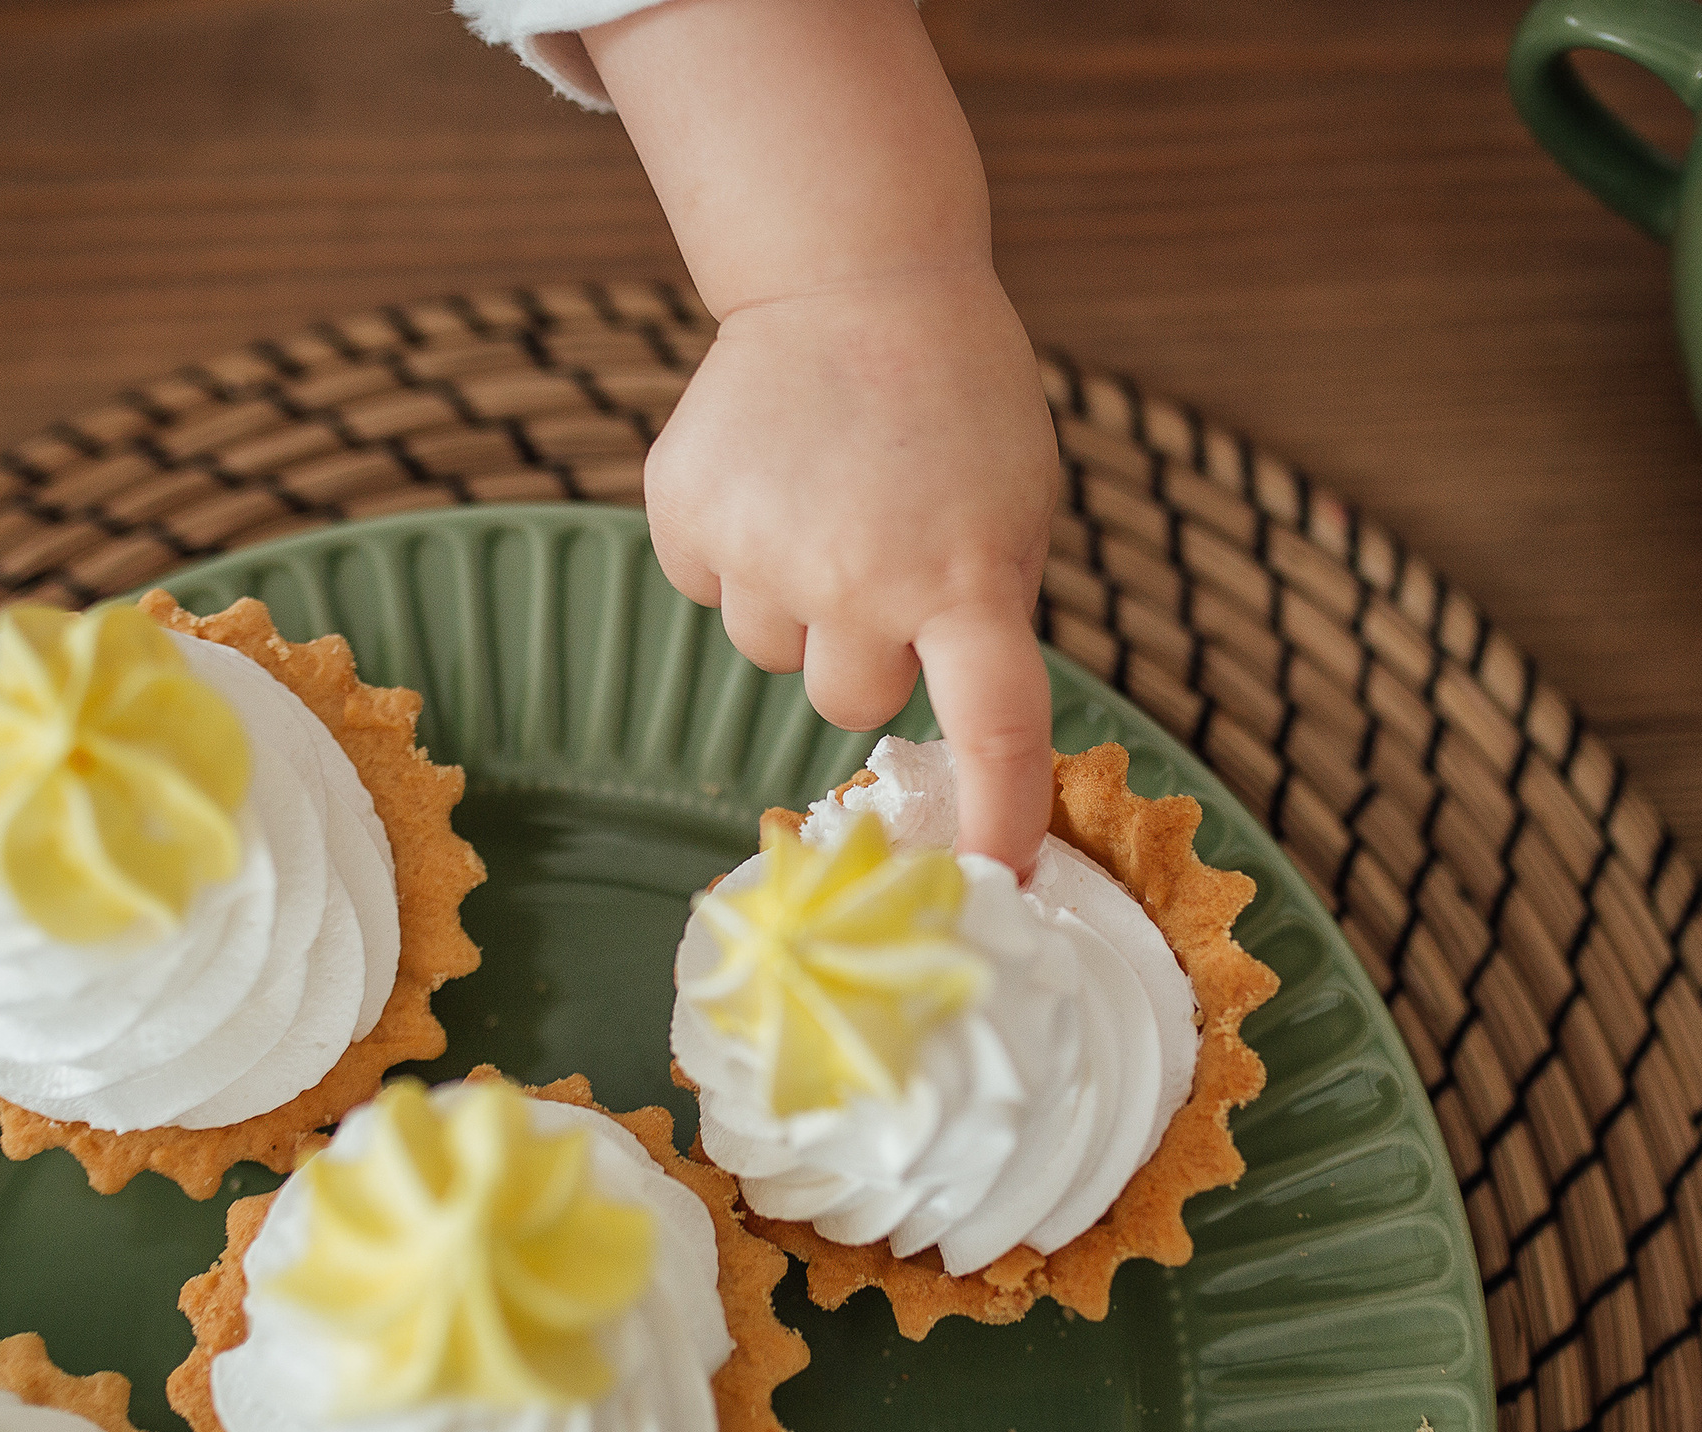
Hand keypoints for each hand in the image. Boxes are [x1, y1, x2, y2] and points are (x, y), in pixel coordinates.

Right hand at [643, 265, 1061, 871]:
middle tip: (881, 558)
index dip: (994, 816)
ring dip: (796, 599)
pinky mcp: (684, 514)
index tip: (993, 883)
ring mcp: (763, 550)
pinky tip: (770, 474)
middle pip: (845, 702)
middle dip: (864, 652)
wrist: (854, 277)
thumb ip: (986, 615)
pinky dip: (733, 548)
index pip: (994, 728)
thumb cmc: (957, 404)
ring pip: (768, 650)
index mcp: (970, 579)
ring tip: (824, 497)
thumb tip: (956, 733)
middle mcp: (862, 580)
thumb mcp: (1016, 510)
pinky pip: (706, 587)